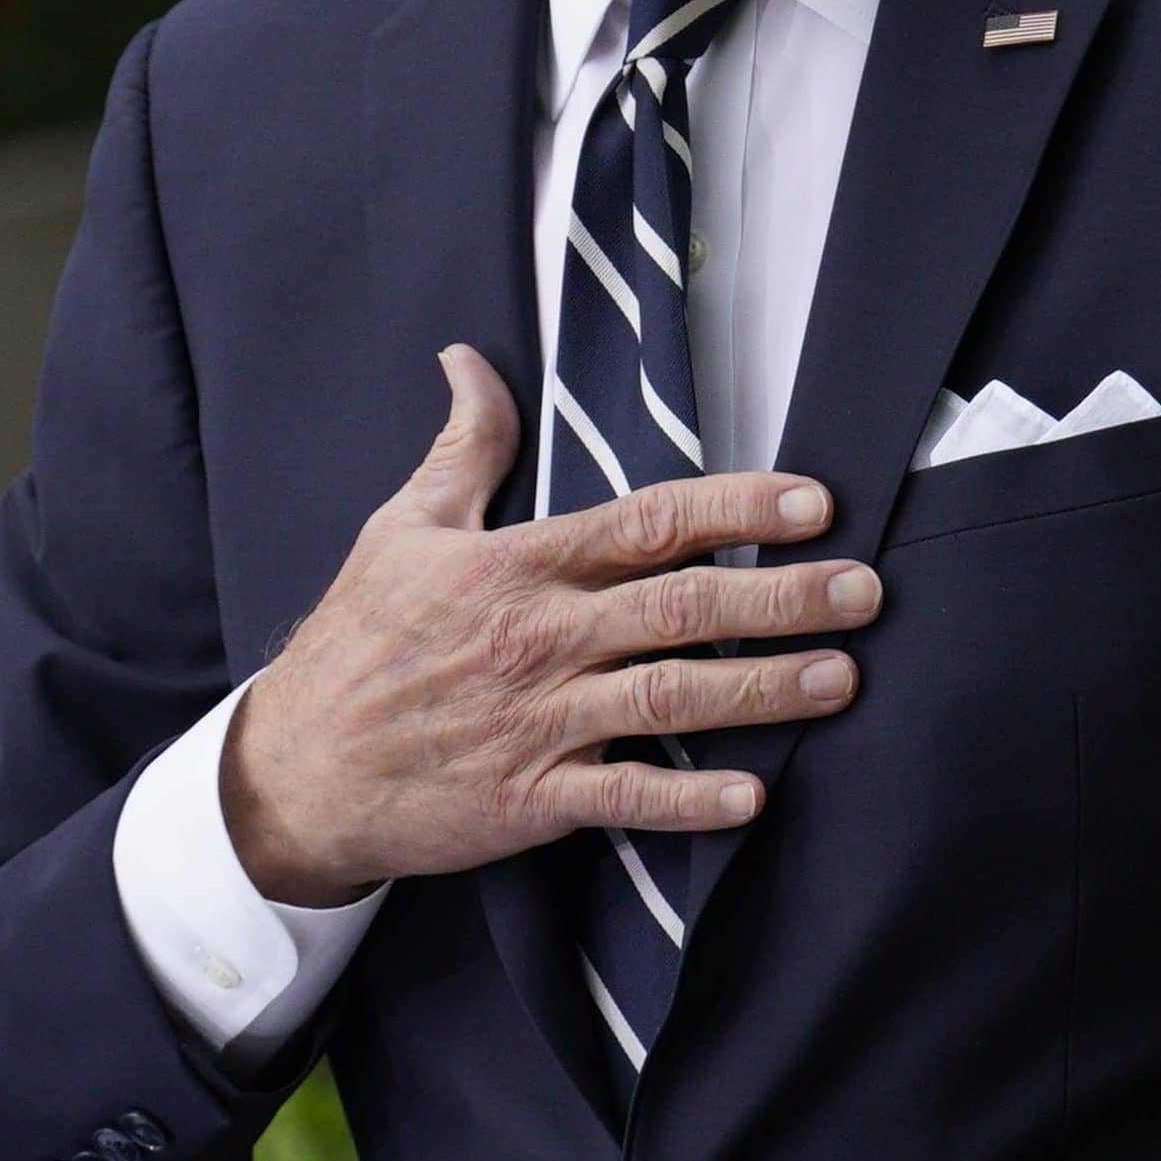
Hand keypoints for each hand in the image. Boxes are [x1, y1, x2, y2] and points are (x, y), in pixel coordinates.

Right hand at [219, 342, 882, 907]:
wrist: (295, 767)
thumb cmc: (357, 640)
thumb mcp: (402, 526)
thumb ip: (463, 447)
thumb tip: (470, 360)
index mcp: (518, 565)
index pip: (647, 523)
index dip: (736, 510)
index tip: (813, 503)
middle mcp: (540, 639)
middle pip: (682, 608)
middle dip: (783, 598)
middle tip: (865, 591)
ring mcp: (538, 722)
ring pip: (671, 698)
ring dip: (764, 691)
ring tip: (843, 679)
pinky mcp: (530, 799)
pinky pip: (623, 798)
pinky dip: (689, 800)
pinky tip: (753, 796)